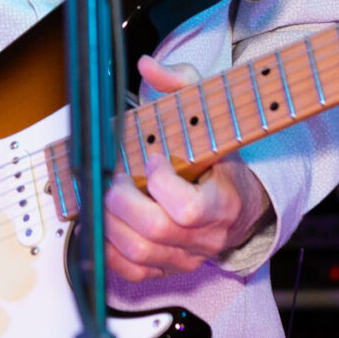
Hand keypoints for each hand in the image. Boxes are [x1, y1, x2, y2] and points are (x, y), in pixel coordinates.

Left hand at [104, 54, 273, 283]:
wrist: (236, 199)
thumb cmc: (217, 157)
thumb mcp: (207, 114)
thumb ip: (182, 86)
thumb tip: (149, 65)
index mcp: (223, 203)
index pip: (188, 210)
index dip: (161, 185)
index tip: (153, 159)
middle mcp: (207, 237)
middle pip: (155, 231)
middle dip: (122, 201)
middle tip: (113, 178)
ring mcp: (186, 257)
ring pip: (138, 253)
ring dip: (109, 222)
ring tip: (104, 195)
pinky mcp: (168, 268)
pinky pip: (132, 272)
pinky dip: (108, 250)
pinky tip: (103, 223)